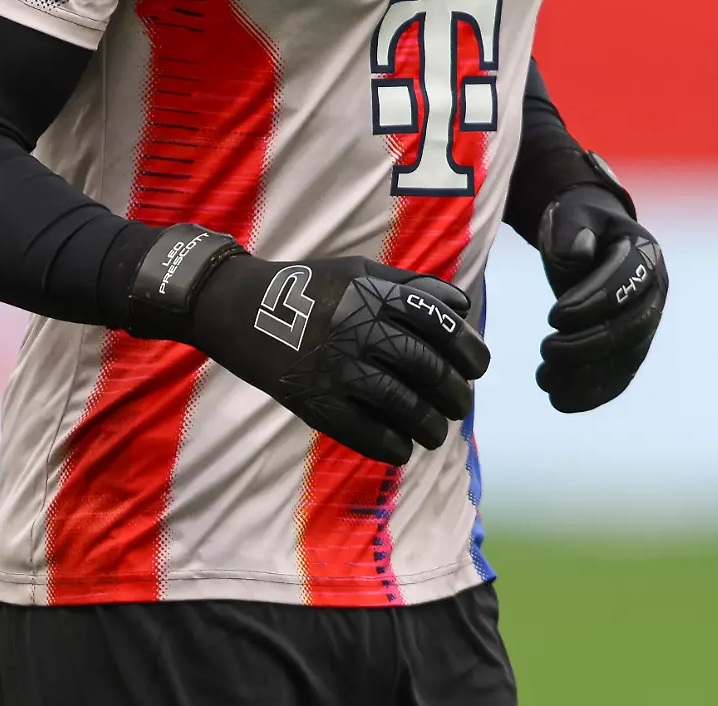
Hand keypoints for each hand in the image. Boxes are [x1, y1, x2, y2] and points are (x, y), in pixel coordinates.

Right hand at [192, 252, 489, 464]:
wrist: (240, 309)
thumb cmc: (309, 287)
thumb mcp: (358, 270)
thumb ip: (410, 286)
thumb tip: (462, 309)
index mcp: (374, 293)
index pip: (438, 323)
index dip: (467, 348)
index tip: (478, 367)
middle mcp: (359, 328)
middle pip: (426, 367)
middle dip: (454, 393)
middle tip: (460, 404)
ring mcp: (336, 367)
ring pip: (402, 404)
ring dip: (430, 425)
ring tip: (437, 431)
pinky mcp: (314, 402)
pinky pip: (365, 432)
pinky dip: (392, 445)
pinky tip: (404, 447)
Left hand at [536, 180, 667, 412]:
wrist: (587, 236)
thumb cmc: (576, 222)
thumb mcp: (570, 215)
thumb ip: (571, 230)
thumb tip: (578, 255)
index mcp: (644, 254)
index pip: (624, 285)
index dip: (591, 304)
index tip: (552, 317)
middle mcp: (654, 292)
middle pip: (629, 328)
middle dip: (587, 346)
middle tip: (545, 351)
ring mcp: (648, 322)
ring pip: (624, 359)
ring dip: (585, 376)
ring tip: (544, 381)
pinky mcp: (633, 346)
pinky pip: (619, 375)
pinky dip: (591, 392)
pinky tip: (559, 400)